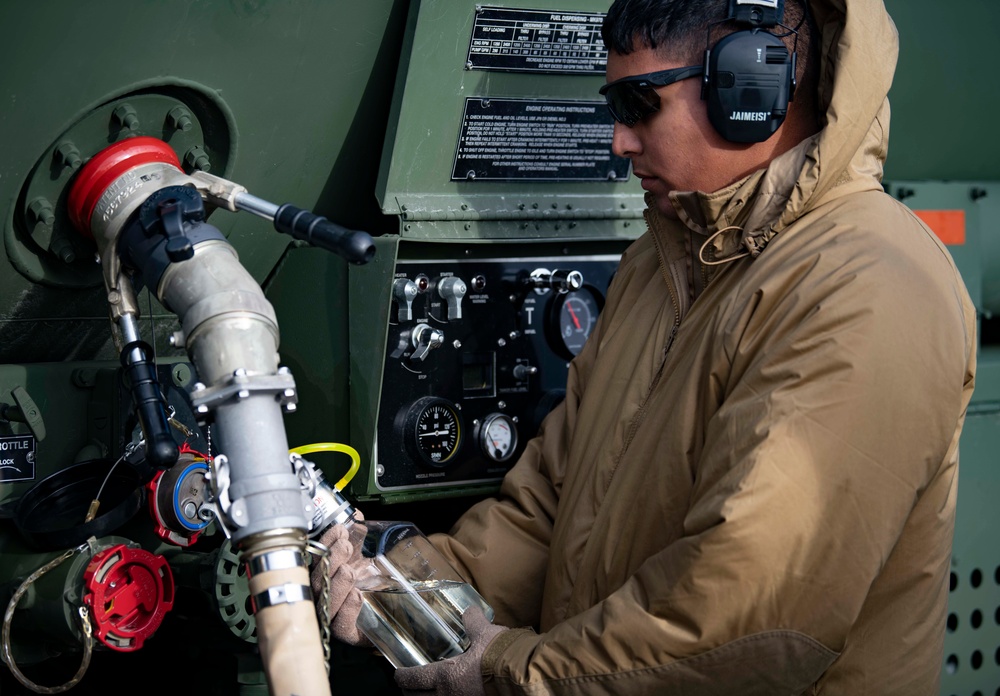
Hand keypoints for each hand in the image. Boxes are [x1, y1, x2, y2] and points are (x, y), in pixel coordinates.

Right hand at [310, 521, 370, 645]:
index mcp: (323, 576)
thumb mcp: (362, 557)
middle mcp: (323, 597)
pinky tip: (356, 595)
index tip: (340, 530)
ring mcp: (333, 616)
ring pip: (325, 603)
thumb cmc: (368, 585)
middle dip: (330, 561)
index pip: (314, 559)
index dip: (324, 543)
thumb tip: (355, 515)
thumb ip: (357, 538)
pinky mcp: (348, 633)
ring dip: (337, 583)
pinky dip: (348, 609)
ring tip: (350, 570)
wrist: (390, 612)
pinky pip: (342, 625)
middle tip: (346, 547)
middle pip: (315, 581)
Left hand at [394, 606, 506, 695]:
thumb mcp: (483, 632)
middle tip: (408, 686)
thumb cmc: (498, 654)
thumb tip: (469, 610)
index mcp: (446, 676)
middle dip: (411, 693)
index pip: (415, 679)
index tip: (397, 674)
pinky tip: (451, 695)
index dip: (403, 677)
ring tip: (426, 694)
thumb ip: (473, 621)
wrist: (521, 674)